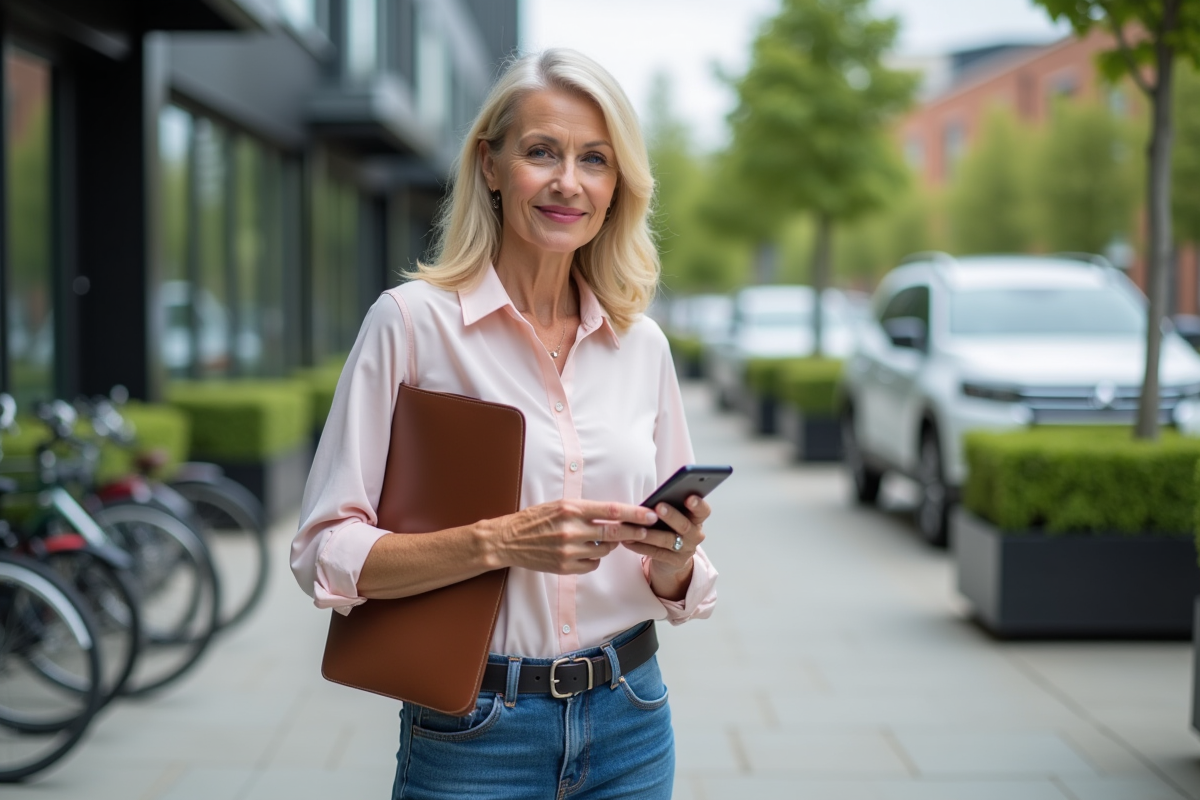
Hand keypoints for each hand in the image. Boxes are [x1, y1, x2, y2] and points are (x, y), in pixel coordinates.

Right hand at [484, 500, 657, 574]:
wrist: (507, 540)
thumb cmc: (535, 519)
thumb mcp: (559, 505)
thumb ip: (585, 510)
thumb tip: (615, 514)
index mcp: (571, 509)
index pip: (612, 511)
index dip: (635, 513)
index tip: (651, 514)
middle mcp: (572, 529)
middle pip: (614, 532)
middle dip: (634, 531)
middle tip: (647, 530)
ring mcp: (568, 550)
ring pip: (605, 550)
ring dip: (609, 545)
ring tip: (601, 539)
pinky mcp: (565, 567)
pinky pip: (592, 564)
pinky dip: (594, 559)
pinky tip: (586, 552)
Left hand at [621, 495, 709, 599]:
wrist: (673, 557)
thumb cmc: (671, 527)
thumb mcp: (676, 516)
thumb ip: (671, 506)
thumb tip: (655, 497)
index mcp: (697, 519)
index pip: (703, 510)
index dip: (698, 504)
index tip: (689, 498)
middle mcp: (695, 535)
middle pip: (684, 525)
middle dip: (671, 516)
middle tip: (658, 507)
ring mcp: (686, 550)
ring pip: (667, 540)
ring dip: (650, 533)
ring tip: (635, 526)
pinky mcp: (674, 562)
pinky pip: (656, 553)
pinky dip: (640, 546)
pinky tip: (628, 541)